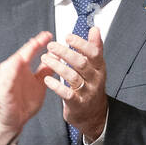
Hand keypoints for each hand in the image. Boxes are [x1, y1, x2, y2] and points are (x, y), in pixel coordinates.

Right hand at [0, 32, 55, 144]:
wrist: (13, 121)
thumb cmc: (23, 104)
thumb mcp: (39, 84)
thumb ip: (45, 71)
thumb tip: (55, 57)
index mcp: (21, 68)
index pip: (30, 51)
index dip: (39, 42)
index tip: (49, 35)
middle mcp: (12, 71)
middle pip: (22, 53)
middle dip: (32, 44)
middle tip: (43, 37)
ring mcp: (6, 79)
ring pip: (13, 62)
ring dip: (23, 53)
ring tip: (33, 45)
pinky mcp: (2, 89)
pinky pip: (7, 78)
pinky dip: (13, 70)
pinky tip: (20, 64)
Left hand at [42, 26, 107, 141]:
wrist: (93, 114)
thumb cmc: (91, 86)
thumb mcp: (96, 67)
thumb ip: (94, 48)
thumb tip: (95, 29)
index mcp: (99, 68)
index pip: (94, 53)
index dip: (81, 44)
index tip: (68, 37)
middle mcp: (95, 79)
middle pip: (81, 63)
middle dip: (65, 53)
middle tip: (51, 46)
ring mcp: (87, 92)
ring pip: (73, 77)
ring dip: (58, 66)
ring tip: (46, 58)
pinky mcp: (78, 103)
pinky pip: (67, 94)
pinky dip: (56, 86)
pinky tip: (47, 80)